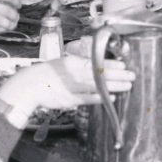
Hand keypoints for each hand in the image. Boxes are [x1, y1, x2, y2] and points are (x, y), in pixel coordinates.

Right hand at [0, 55, 134, 125]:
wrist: (29, 86)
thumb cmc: (47, 75)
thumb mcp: (64, 64)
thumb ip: (79, 66)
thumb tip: (96, 67)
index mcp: (72, 63)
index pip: (95, 62)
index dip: (111, 64)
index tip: (124, 64)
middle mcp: (73, 73)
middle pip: (100, 74)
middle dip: (118, 75)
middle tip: (132, 75)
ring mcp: (72, 87)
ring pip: (96, 86)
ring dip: (113, 86)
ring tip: (127, 86)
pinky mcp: (69, 99)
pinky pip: (87, 99)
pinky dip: (100, 98)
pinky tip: (111, 98)